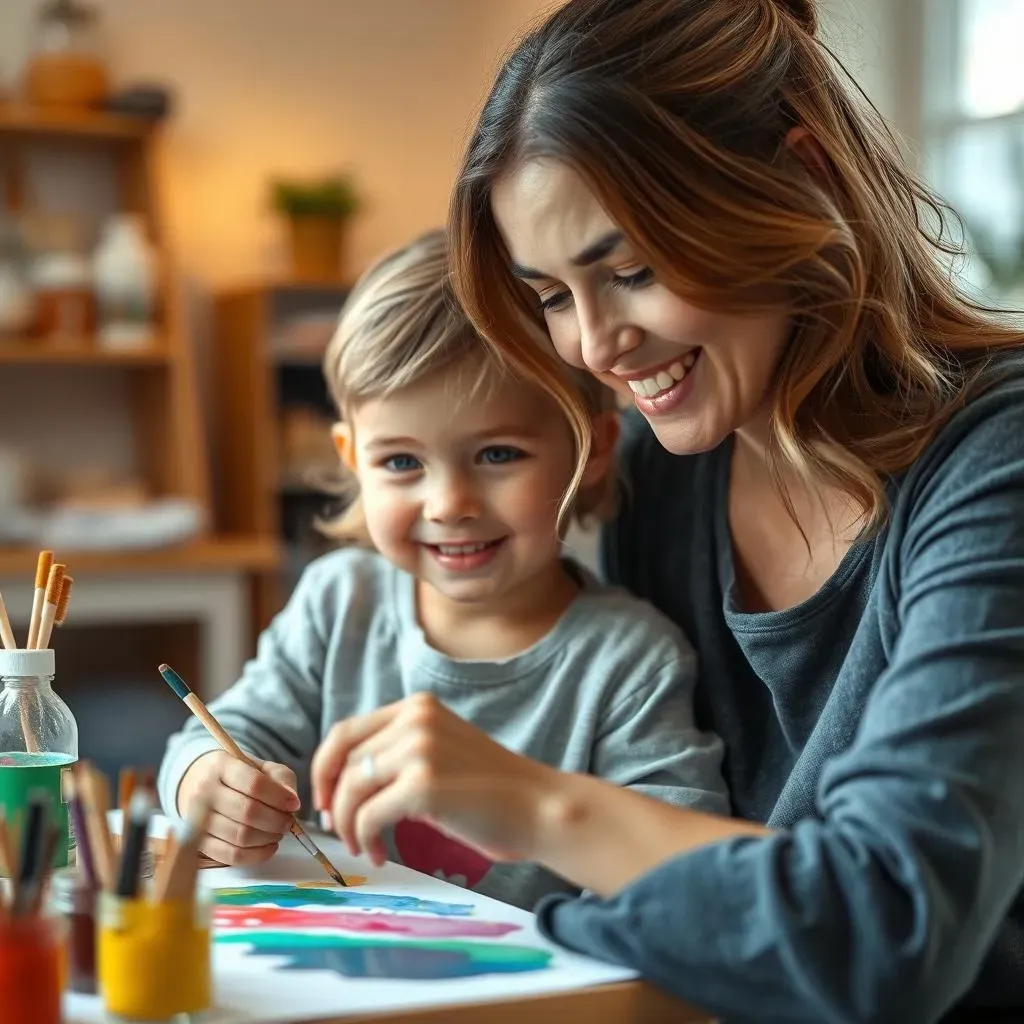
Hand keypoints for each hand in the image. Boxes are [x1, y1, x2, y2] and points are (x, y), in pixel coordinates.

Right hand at [176, 751, 300, 865]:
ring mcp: (197, 820)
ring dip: (267, 838)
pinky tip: (269, 846)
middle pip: (247, 812)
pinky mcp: (199, 844)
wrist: (201, 786)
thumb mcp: (263, 768)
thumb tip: (292, 800)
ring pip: (240, 836)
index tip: (294, 804)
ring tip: (278, 832)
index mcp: (222, 766)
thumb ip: (281, 779)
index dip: (278, 797)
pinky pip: (231, 856)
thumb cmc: (239, 777)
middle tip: (288, 822)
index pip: (254, 784)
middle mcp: (204, 792)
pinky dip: (256, 855)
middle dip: (276, 821)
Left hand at [311, 693, 558, 866]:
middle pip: (343, 761)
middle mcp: (415, 719)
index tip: (325, 799)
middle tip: (339, 830)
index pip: (345, 731)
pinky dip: (366, 839)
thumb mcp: (439, 753)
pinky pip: (368, 815)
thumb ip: (399, 753)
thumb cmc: (491, 791)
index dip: (323, 768)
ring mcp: (419, 748)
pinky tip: (381, 853)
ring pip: (350, 789)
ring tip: (364, 847)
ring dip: (347, 825)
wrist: (539, 807)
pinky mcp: (423, 784)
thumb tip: (342, 783)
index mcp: (417, 707)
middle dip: (332, 801)